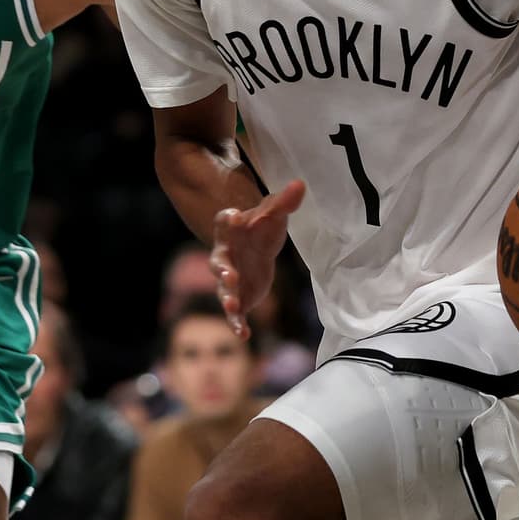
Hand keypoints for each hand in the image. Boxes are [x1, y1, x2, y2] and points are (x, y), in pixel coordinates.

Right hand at [211, 180, 304, 338]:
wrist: (257, 250)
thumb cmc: (262, 228)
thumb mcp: (274, 214)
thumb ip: (284, 201)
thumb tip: (300, 184)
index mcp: (230, 230)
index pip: (225, 221)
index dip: (229, 219)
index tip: (237, 216)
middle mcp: (224, 256)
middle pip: (218, 262)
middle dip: (222, 270)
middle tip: (229, 274)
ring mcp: (229, 279)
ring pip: (224, 291)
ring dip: (227, 299)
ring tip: (234, 308)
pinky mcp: (238, 297)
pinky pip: (234, 314)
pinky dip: (237, 324)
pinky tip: (243, 336)